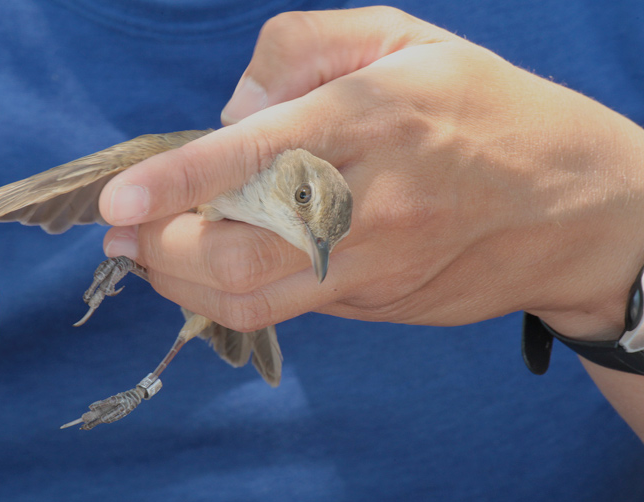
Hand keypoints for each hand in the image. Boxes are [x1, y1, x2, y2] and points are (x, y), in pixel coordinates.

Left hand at [97, 7, 643, 340]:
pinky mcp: (375, 302)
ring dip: (182, 283)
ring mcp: (374, 265)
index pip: (258, 154)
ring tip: (151, 255)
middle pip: (240, 251)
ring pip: (253, 298)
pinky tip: (208, 268)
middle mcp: (371, 201)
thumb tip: (230, 108)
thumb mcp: (401, 37)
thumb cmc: (480, 109)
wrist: (569, 204)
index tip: (119, 202)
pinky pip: (286, 308)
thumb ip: (300, 47)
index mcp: (373, 117)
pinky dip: (229, 294)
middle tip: (123, 233)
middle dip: (162, 250)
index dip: (179, 181)